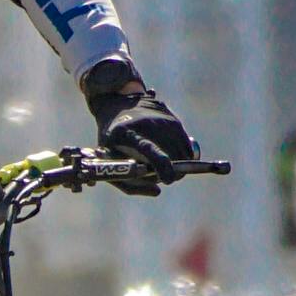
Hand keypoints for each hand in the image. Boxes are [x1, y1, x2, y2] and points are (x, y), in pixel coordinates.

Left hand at [79, 62, 200, 184]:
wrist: (117, 104)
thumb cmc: (111, 141)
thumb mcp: (110, 162)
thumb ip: (129, 183)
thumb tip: (157, 191)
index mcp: (127, 133)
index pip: (149, 149)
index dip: (161, 165)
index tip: (167, 179)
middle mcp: (147, 123)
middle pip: (171, 153)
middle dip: (173, 172)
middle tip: (165, 178)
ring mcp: (162, 119)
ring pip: (182, 151)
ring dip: (178, 164)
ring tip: (165, 165)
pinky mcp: (173, 119)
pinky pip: (185, 144)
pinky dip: (182, 154)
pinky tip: (171, 154)